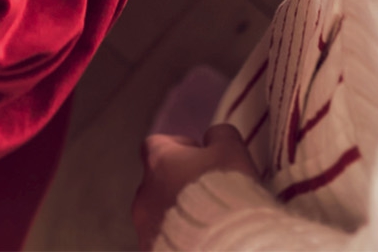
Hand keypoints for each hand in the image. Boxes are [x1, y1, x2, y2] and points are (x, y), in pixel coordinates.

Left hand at [131, 125, 259, 249]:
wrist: (228, 251)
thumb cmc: (229, 198)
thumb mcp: (233, 153)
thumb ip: (221, 136)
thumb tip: (214, 136)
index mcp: (158, 162)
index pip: (158, 145)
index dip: (181, 149)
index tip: (202, 158)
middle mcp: (144, 194)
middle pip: (157, 184)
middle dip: (179, 188)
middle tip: (209, 198)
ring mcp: (145, 229)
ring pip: (159, 217)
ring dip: (178, 219)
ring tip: (208, 227)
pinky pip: (164, 244)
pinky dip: (180, 244)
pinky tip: (204, 246)